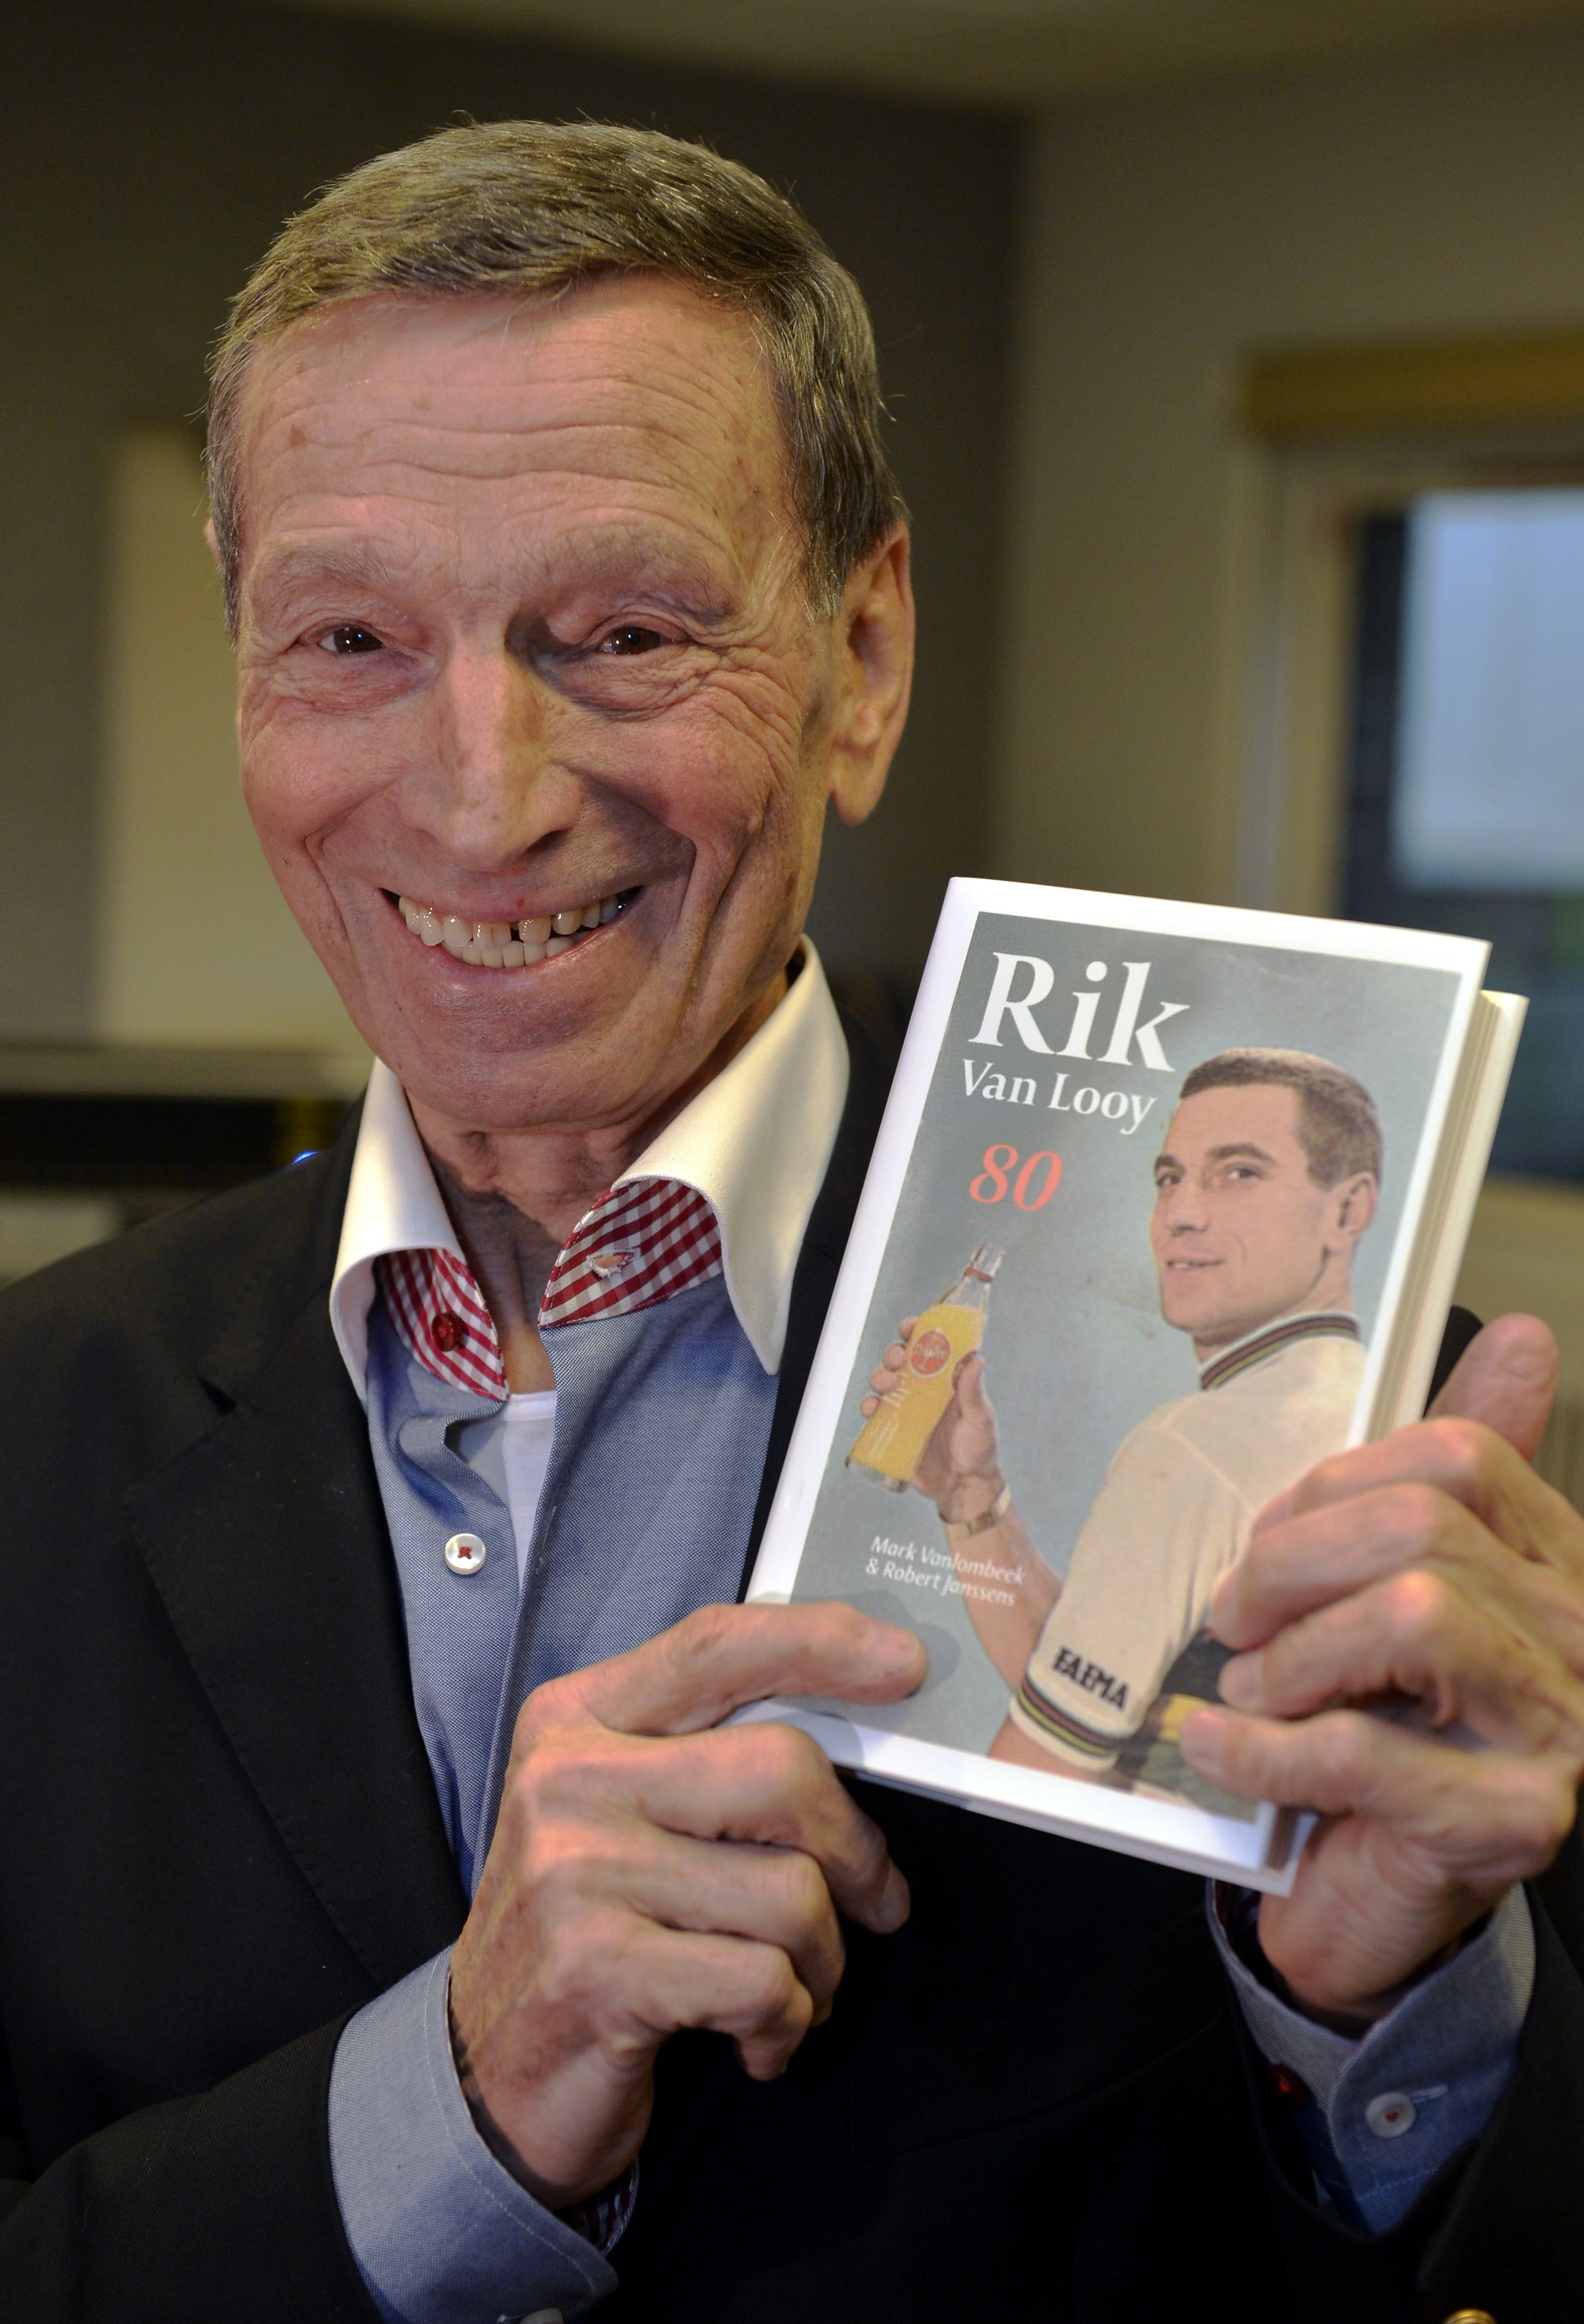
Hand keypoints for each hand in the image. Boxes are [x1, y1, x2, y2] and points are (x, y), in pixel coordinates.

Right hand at [448, 1601, 924, 2206]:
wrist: (486, 2076)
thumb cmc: (594, 1929)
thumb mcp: (627, 1815)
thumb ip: (712, 1756)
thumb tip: (861, 1728)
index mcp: (577, 1719)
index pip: (716, 1646)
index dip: (820, 1642)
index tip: (903, 1664)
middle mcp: (567, 1779)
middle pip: (784, 1769)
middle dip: (857, 1850)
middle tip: (873, 1902)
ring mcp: (576, 1872)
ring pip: (792, 1891)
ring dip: (824, 1960)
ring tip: (795, 1987)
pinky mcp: (596, 1970)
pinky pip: (764, 1981)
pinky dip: (787, 2024)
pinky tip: (759, 2041)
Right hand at [862, 1319, 1005, 1520]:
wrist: (964, 1488)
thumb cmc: (978, 1450)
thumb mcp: (980, 1419)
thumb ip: (973, 1392)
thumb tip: (976, 1358)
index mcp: (947, 1382)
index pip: (930, 1348)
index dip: (917, 1333)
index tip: (910, 1327)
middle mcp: (925, 1391)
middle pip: (901, 1361)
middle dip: (893, 1353)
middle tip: (896, 1358)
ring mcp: (908, 1411)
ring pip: (885, 1383)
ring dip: (880, 1376)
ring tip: (887, 1384)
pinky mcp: (894, 1431)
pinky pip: (875, 1414)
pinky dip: (869, 1407)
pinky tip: (872, 1408)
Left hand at [1180, 1314, 1583, 2022]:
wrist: (1383, 1904)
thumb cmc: (1385, 1736)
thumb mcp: (1398, 1600)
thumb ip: (1433, 1487)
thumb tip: (1523, 1337)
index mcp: (1554, 1565)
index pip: (1459, 1459)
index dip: (1336, 1483)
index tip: (1270, 1536)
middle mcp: (1576, 1638)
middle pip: (1422, 1528)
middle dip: (1293, 1563)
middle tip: (1234, 1620)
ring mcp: (1560, 1732)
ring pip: (1412, 1616)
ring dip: (1294, 1653)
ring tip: (1246, 1690)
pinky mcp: (1515, 1823)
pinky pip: (1364, 1751)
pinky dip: (1261, 1748)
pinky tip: (1218, 1749)